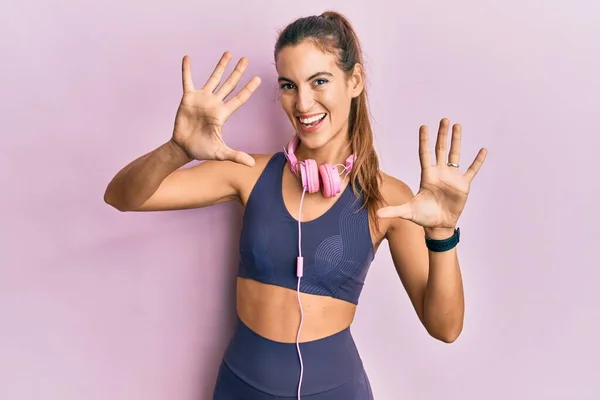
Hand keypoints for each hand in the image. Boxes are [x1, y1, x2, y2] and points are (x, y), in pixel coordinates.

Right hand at [171, 52, 260, 166]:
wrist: (183, 148)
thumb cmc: (202, 150)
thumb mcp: (221, 153)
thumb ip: (236, 156)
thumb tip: (251, 164)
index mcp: (223, 114)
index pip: (239, 98)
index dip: (248, 89)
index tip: (258, 78)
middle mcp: (215, 103)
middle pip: (229, 84)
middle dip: (238, 72)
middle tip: (246, 59)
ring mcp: (202, 99)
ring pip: (213, 78)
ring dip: (220, 66)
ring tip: (228, 53)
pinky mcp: (188, 98)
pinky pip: (187, 81)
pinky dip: (187, 70)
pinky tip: (188, 58)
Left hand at [377, 118, 486, 233]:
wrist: (438, 225)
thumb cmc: (423, 217)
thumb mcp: (407, 212)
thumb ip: (393, 211)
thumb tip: (376, 215)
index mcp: (427, 175)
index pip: (425, 154)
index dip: (424, 141)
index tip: (424, 126)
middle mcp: (439, 173)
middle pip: (441, 149)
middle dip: (442, 135)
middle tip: (444, 119)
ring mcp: (452, 178)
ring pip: (455, 155)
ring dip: (457, 141)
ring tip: (457, 126)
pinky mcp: (463, 185)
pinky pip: (472, 170)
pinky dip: (478, 161)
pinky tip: (483, 150)